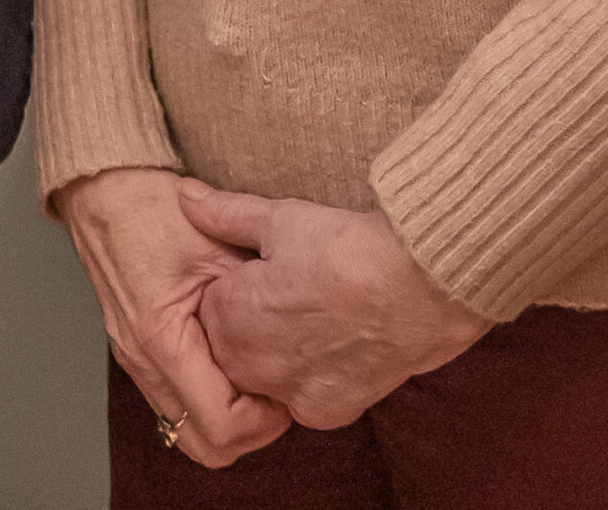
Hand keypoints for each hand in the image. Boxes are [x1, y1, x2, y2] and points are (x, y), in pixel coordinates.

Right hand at [57, 167, 290, 468]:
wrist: (103, 189)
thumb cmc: (151, 208)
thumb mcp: (216, 242)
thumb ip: (252, 293)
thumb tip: (295, 330)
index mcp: (161, 338)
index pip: (219, 424)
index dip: (262, 420)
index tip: (283, 391)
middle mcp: (142, 361)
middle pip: (202, 446)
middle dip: (248, 432)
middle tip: (273, 393)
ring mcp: (135, 361)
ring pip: (186, 431)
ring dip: (226, 417)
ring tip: (252, 376)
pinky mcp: (137, 352)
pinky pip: (175, 402)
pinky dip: (206, 398)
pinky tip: (228, 361)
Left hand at [183, 185, 489, 429]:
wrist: (422, 286)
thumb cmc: (348, 246)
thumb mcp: (281, 218)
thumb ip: (225, 214)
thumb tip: (185, 197)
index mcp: (235, 317)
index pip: (207, 309)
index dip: (231, 286)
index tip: (257, 271)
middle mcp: (256, 365)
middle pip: (229, 349)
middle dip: (245, 324)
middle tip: (284, 293)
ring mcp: (293, 394)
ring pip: (263, 377)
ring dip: (274, 353)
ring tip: (310, 314)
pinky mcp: (330, 411)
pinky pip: (301, 398)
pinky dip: (308, 375)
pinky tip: (331, 341)